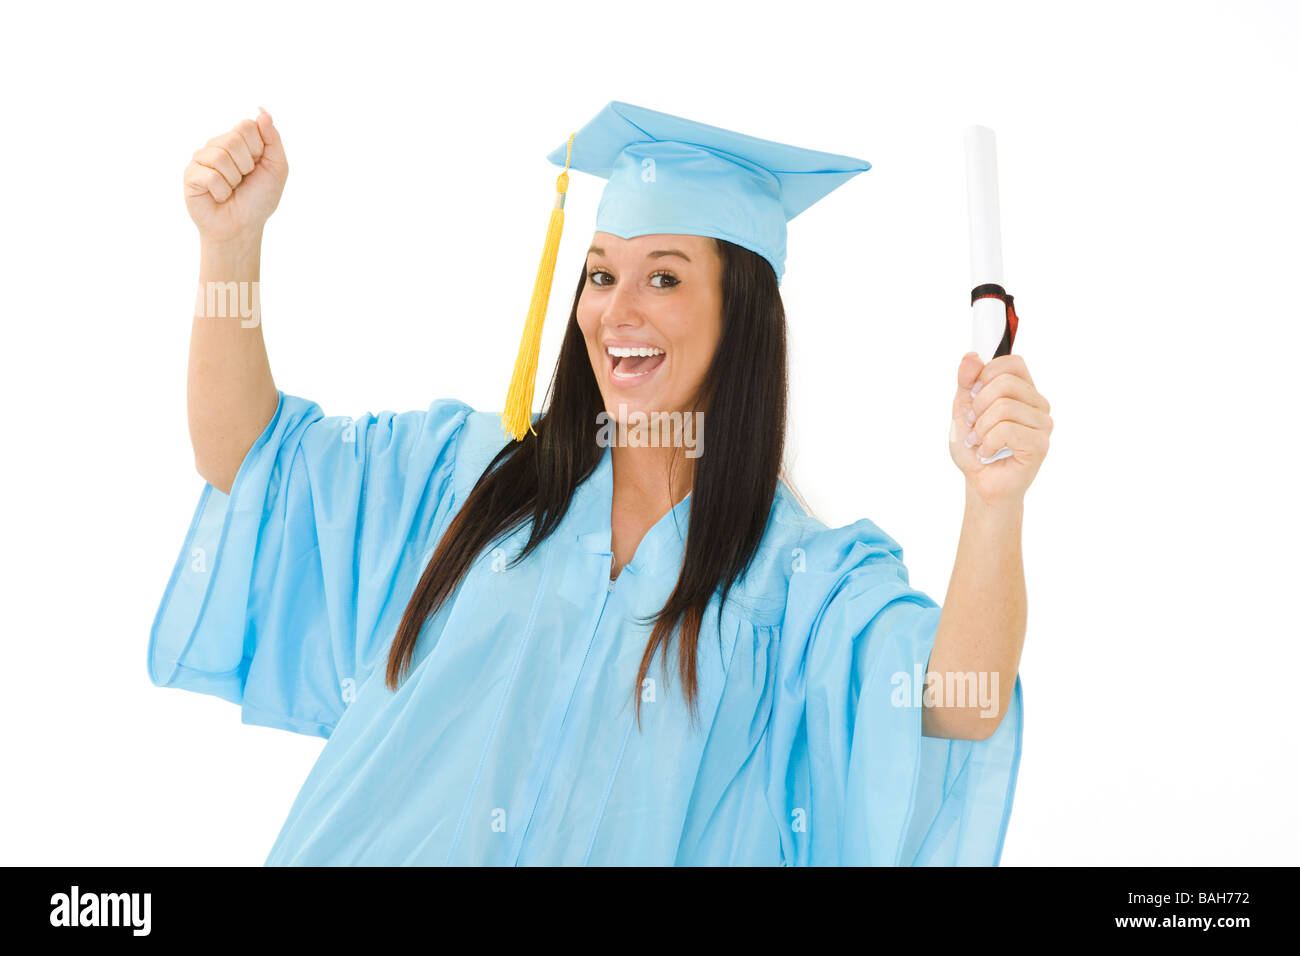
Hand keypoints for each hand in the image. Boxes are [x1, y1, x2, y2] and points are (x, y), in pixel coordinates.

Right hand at [183, 107, 287, 243]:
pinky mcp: (191, 174)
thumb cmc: (258, 199)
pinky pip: (210, 175)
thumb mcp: (276, 169)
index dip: (258, 149)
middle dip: (246, 166)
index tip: (257, 166)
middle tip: (243, 181)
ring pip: (221, 157)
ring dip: (234, 180)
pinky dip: (221, 191)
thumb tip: (262, 111)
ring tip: (230, 189)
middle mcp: (217, 146)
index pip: (247, 126)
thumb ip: (272, 139)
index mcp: (238, 141)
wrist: (242, 227)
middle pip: (233, 139)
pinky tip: (219, 196)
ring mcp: (202, 159)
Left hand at [949, 351, 1051, 505]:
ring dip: (981, 429)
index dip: (987, 373)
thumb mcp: (963, 410)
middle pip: (1005, 383)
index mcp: (1023, 391)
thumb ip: (966, 383)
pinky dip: (988, 443)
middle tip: (974, 425)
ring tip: (980, 442)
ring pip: (1004, 408)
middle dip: (978, 405)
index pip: (1013, 363)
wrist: (980, 483)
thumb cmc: (976, 448)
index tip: (974, 393)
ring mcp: (1042, 424)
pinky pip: (1007, 430)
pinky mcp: (1040, 445)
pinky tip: (988, 453)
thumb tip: (972, 357)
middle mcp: (1038, 404)